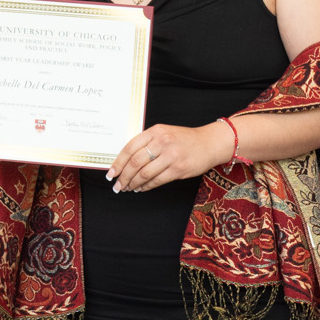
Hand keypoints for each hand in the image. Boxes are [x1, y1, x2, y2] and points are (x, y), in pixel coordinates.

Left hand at [108, 121, 233, 192]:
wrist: (209, 143)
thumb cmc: (184, 139)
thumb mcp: (164, 133)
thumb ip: (147, 143)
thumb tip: (125, 161)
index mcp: (155, 131)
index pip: (129, 148)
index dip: (118, 163)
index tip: (111, 174)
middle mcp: (162, 142)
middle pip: (135, 162)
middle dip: (123, 177)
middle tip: (117, 185)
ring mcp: (171, 155)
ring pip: (145, 174)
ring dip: (133, 183)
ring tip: (128, 188)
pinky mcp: (179, 169)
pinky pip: (157, 180)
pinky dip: (146, 186)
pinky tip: (141, 188)